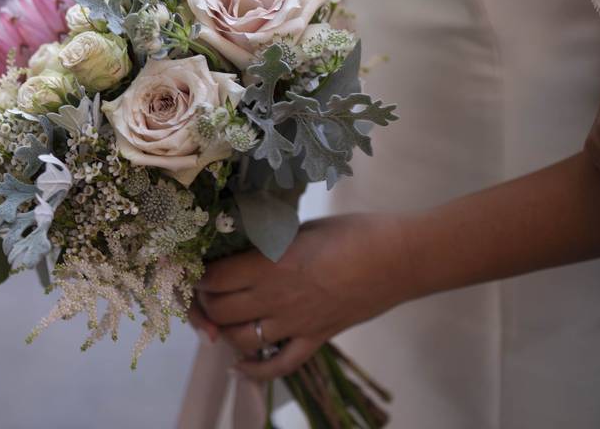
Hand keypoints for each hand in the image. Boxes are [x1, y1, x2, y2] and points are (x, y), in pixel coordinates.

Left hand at [195, 213, 413, 379]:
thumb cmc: (354, 232)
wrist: (400, 258)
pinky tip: (238, 367)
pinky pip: (278, 365)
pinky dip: (254, 371)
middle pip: (221, 312)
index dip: (201, 275)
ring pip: (241, 341)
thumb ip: (270, 243)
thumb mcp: (302, 227)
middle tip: (207, 292)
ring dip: (224, 331)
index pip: (215, 279)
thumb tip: (242, 247)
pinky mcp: (316, 339)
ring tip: (221, 318)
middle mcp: (277, 298)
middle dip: (205, 303)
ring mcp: (297, 324)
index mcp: (271, 264)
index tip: (199, 267)